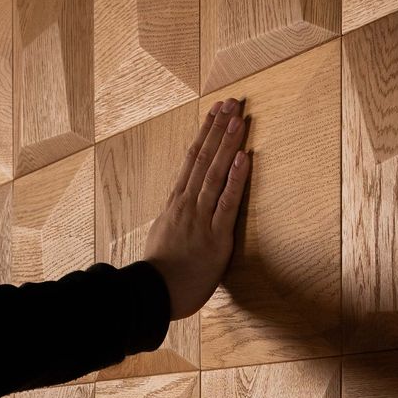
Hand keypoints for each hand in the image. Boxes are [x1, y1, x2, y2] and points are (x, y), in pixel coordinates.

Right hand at [145, 98, 250, 319]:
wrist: (153, 295)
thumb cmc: (159, 275)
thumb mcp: (163, 239)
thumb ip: (173, 221)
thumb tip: (178, 212)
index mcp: (175, 204)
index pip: (191, 160)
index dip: (205, 134)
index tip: (214, 112)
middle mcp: (187, 204)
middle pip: (204, 158)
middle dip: (219, 128)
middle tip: (232, 102)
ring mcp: (200, 218)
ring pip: (215, 173)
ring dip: (228, 144)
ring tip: (239, 118)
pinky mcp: (215, 236)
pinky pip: (227, 202)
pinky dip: (236, 178)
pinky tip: (244, 157)